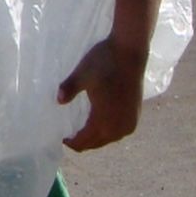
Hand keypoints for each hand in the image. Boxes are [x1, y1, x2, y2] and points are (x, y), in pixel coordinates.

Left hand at [58, 36, 146, 150]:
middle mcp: (120, 125)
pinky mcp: (137, 113)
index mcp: (104, 119)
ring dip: (97, 139)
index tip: (62, 140)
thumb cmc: (104, 62)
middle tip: (70, 140)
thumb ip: (69, 89)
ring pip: (111, 138)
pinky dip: (109, 132)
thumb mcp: (82, 75)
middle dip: (84, 143)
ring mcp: (131, 120)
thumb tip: (58, 101)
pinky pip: (120, 131)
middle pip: (99, 142)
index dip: (74, 143)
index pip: (87, 139)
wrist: (130, 53)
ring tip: (83, 134)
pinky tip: (101, 126)